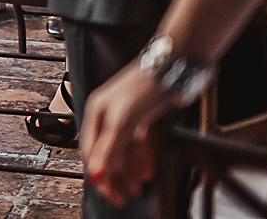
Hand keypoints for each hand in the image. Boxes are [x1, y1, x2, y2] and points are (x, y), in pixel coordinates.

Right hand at [80, 62, 173, 206]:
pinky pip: (139, 145)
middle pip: (107, 152)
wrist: (175, 68)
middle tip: (121, 197)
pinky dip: (141, 160)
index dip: (98, 173)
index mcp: (96, 112)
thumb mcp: (124, 121)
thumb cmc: (145, 86)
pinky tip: (147, 172)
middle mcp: (109, 114)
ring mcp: (127, 116)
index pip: (91, 150)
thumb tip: (96, 174)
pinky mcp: (144, 117)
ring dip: (128, 171)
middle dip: (114, 176)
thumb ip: (109, 149)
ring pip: (123, 150)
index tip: (107, 193)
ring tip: (136, 189)